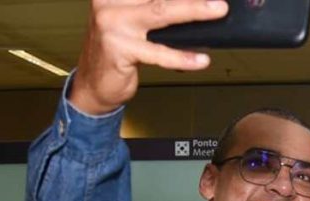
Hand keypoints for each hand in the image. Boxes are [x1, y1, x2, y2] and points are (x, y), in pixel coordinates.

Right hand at [70, 0, 227, 114]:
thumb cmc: (117, 51)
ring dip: (193, 11)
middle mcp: (109, 2)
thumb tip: (193, 5)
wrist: (93, 85)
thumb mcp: (133, 22)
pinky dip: (182, 57)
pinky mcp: (118, 48)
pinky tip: (199, 60)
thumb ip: (155, 10)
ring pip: (161, 13)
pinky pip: (158, 52)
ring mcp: (112, 24)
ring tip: (216, 12)